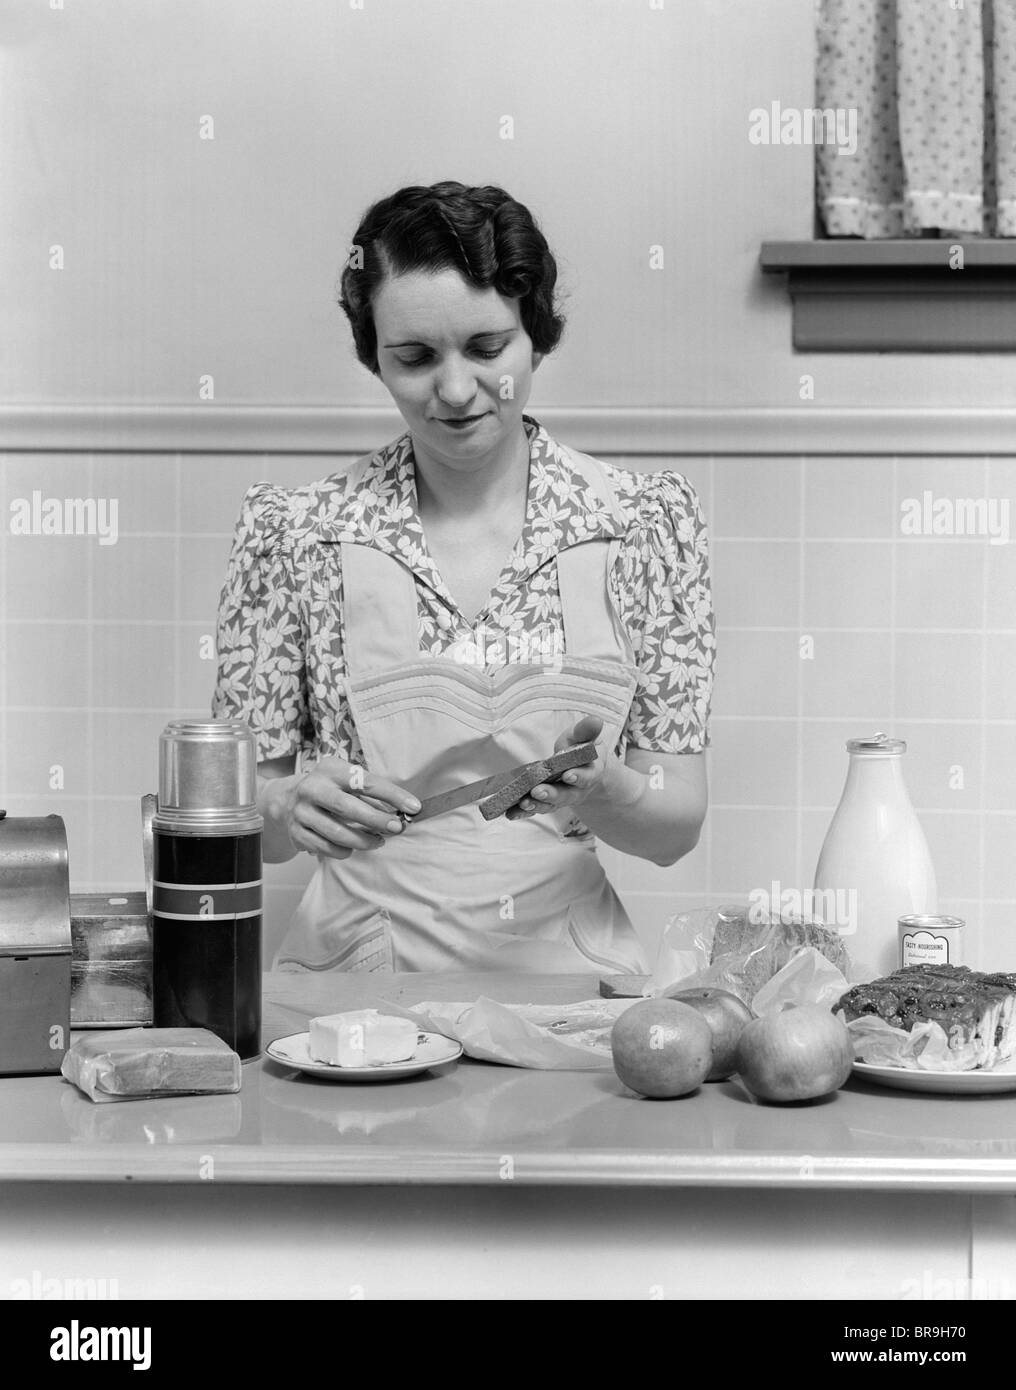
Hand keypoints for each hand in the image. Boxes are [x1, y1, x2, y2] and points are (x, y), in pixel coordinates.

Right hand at [281, 758, 420, 859]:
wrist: (287, 800)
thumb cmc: (330, 789)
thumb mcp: (347, 781)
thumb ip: (372, 794)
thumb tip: (405, 812)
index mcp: (330, 770)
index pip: (366, 782)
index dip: (392, 795)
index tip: (414, 807)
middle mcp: (312, 788)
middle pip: (348, 808)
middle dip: (377, 820)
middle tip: (397, 828)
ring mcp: (301, 812)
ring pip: (337, 833)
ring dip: (364, 840)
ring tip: (379, 841)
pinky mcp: (297, 833)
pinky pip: (327, 848)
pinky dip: (344, 851)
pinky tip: (352, 846)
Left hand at [504, 716, 615, 821]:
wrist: (581, 767)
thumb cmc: (581, 748)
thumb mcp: (584, 737)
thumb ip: (587, 730)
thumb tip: (596, 720)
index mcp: (591, 772)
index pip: (587, 776)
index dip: (579, 777)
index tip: (568, 775)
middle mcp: (577, 789)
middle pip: (566, 795)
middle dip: (552, 794)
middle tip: (537, 791)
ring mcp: (561, 798)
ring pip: (550, 805)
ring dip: (536, 805)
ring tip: (523, 803)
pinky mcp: (546, 802)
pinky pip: (535, 808)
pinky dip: (523, 812)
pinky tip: (510, 813)